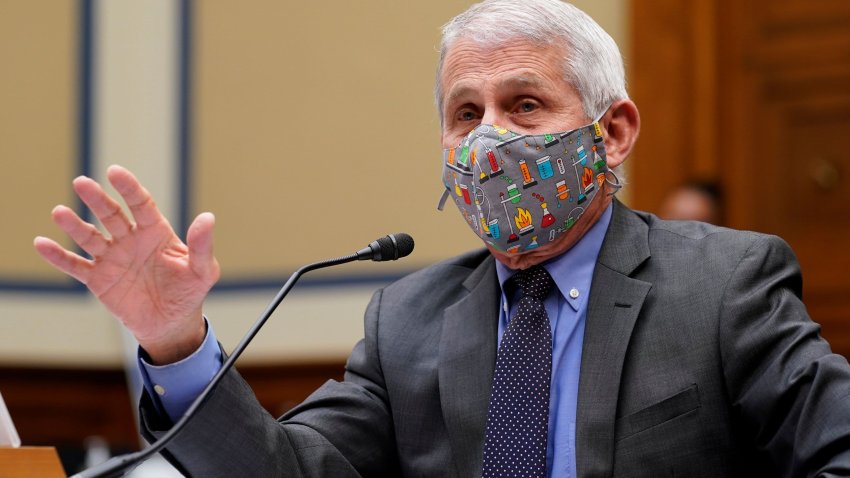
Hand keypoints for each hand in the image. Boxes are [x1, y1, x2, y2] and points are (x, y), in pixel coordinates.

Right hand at [33, 165, 220, 363]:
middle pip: (111, 215)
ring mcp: (112, 257)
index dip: (129, 188)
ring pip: (90, 237)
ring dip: (75, 225)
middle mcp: (130, 239)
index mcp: (156, 232)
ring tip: (59, 212)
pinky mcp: (98, 279)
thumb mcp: (202, 270)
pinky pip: (76, 265)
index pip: (141, 204)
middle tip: (82, 183)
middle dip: (97, 199)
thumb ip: (202, 245)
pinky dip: (59, 256)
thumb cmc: (189, 292)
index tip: (115, 172)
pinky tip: (42, 243)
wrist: (170, 323)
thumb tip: (208, 217)